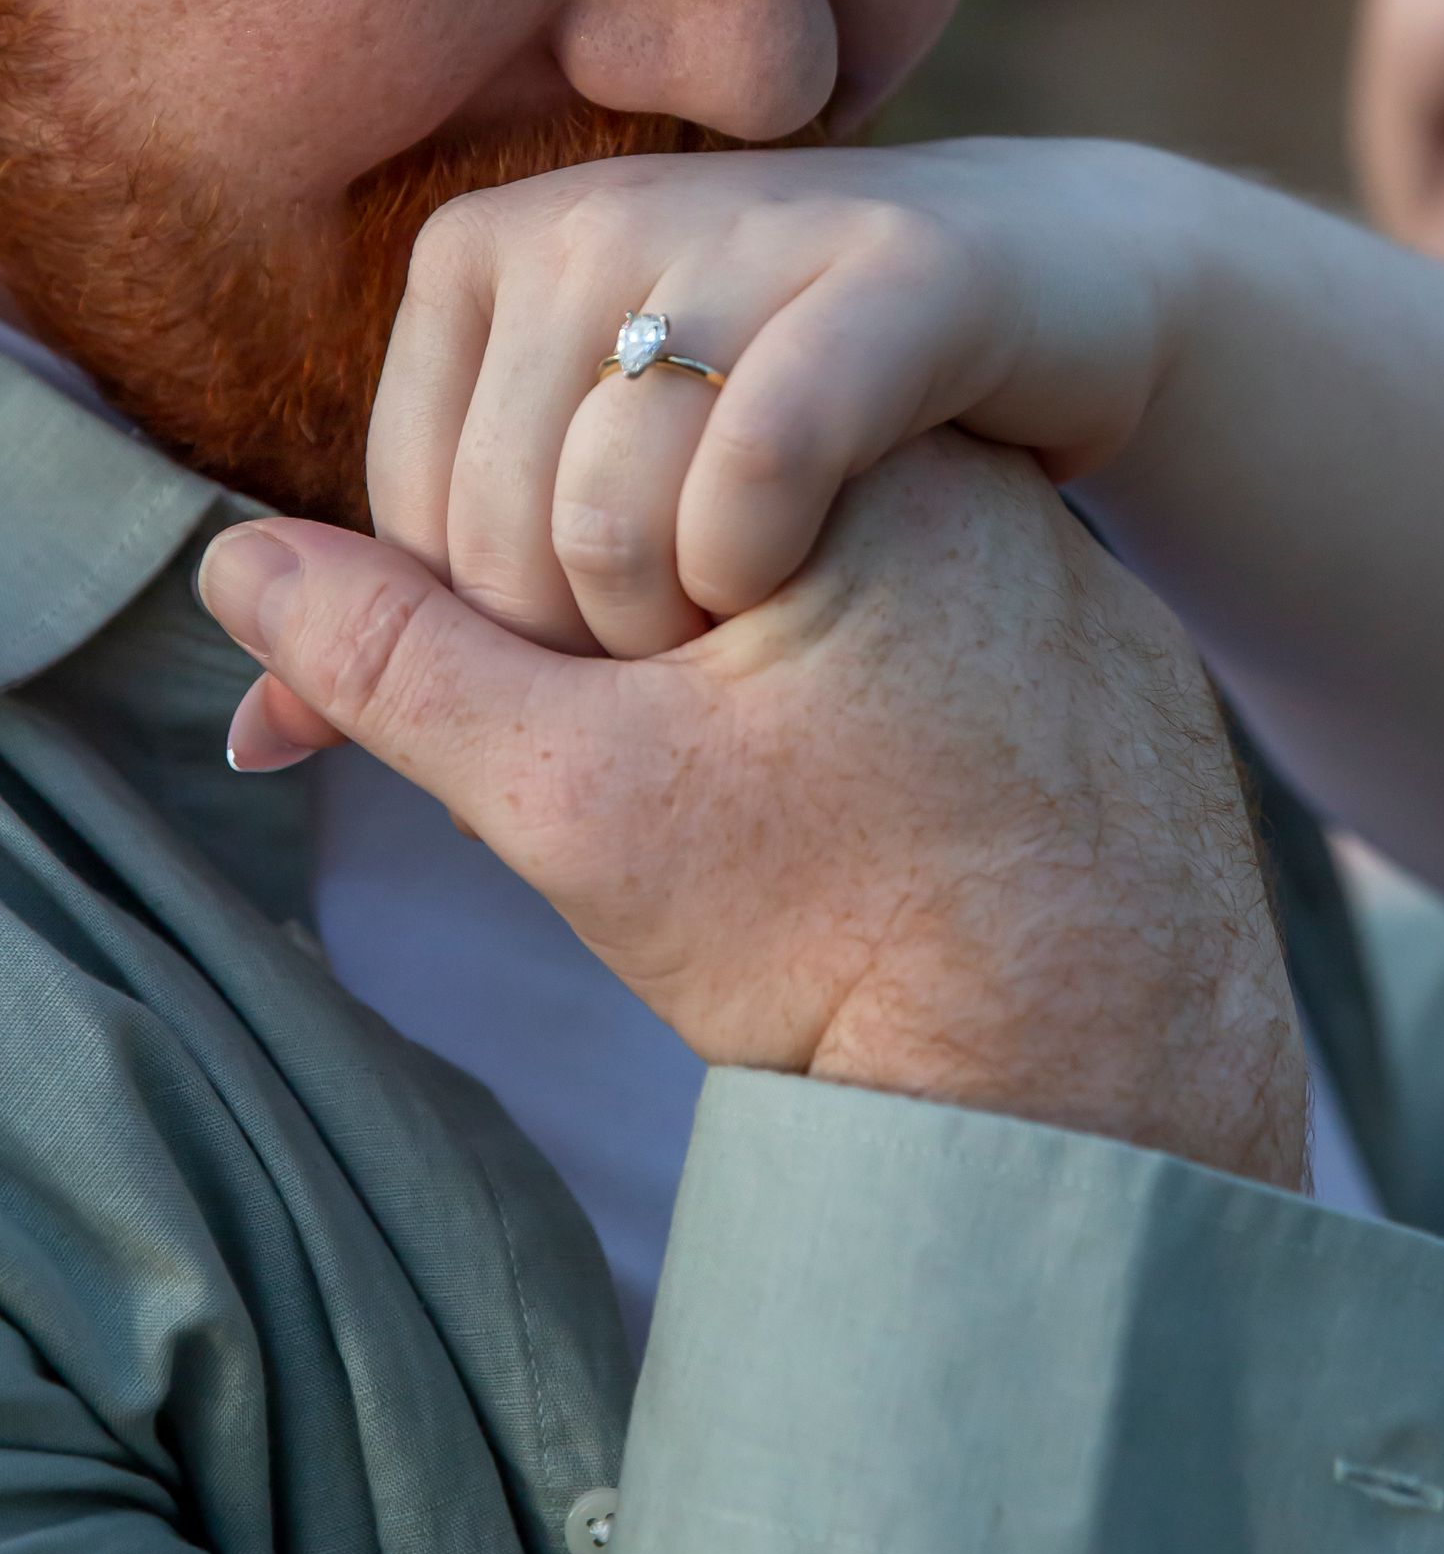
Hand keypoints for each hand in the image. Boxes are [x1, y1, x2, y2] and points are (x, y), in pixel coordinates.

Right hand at [201, 434, 1304, 1188]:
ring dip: (716, 681)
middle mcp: (974, 477)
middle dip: (623, 645)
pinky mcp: (1075, 659)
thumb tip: (230, 560)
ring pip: (790, 572)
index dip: (542, 607)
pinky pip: (901, 626)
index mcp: (864, 457)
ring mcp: (1041, 569)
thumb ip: (400, 665)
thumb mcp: (584, 803)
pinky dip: (830, 709)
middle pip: (694, 503)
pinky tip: (844, 829)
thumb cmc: (849, 949)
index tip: (621, 735)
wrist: (1103, 1108)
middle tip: (689, 794)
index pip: (598, 445)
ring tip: (774, 831)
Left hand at [364, 137, 1180, 660]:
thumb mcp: (594, 503)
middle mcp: (587, 213)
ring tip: (751, 626)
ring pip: (608, 508)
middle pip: (494, 535)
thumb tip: (253, 743)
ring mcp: (737, 225)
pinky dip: (761, 559)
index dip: (495, 646)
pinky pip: (764, 454)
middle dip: (586, 656)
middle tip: (697, 659)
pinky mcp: (892, 271)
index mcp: (483, 249)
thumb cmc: (802, 415)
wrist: (1049, 284)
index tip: (614, 652)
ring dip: (676, 624)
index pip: (402, 532)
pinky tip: (803, 578)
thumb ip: (425, 621)